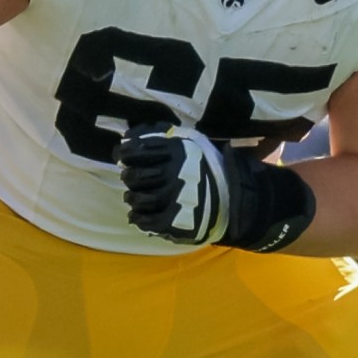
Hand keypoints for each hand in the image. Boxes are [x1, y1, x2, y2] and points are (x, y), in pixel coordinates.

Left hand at [117, 123, 229, 244]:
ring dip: (132, 197)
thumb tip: (130, 136)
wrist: (233, 197)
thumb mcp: (190, 141)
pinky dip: (137, 218)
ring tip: (135, 196)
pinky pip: (145, 221)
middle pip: (133, 176)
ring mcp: (173, 198)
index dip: (124, 155)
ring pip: (136, 199)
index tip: (124, 158)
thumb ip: (163, 135)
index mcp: (175, 151)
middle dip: (130, 177)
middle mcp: (172, 173)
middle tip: (134, 178)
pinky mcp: (174, 220)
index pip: (134, 152)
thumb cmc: (207, 166)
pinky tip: (137, 216)